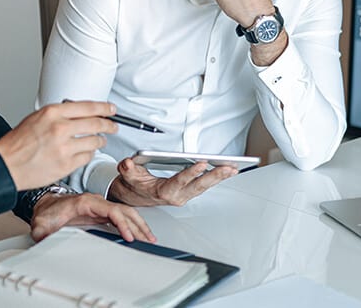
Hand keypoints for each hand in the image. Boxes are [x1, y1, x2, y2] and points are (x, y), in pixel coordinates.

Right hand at [0, 102, 116, 190]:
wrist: (6, 165)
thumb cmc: (17, 143)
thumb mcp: (36, 118)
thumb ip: (59, 115)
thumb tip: (79, 113)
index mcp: (52, 113)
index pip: (88, 106)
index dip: (104, 108)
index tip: (111, 109)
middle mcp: (60, 128)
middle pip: (96, 124)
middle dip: (109, 125)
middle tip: (113, 126)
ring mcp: (64, 147)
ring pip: (95, 141)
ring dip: (100, 141)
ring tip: (99, 141)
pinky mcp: (66, 164)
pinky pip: (87, 157)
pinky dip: (89, 154)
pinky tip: (86, 152)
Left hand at [30, 192, 155, 242]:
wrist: (46, 205)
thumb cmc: (47, 212)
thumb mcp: (41, 224)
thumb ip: (42, 233)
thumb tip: (45, 241)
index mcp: (85, 202)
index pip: (110, 210)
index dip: (122, 223)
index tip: (129, 236)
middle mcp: (96, 202)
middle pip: (123, 210)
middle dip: (138, 224)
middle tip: (148, 238)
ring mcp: (100, 206)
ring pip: (125, 212)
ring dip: (138, 224)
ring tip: (149, 237)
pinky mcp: (101, 212)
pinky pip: (121, 216)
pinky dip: (132, 224)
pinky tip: (138, 233)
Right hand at [107, 157, 236, 206]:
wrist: (136, 196)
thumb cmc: (135, 186)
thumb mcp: (128, 176)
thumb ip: (128, 169)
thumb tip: (128, 163)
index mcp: (164, 192)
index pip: (180, 181)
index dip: (191, 173)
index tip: (201, 164)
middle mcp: (177, 196)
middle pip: (199, 185)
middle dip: (215, 176)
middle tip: (228, 168)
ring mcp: (185, 195)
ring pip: (205, 186)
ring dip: (220, 177)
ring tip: (233, 168)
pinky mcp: (189, 192)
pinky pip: (205, 185)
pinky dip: (217, 178)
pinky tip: (226, 171)